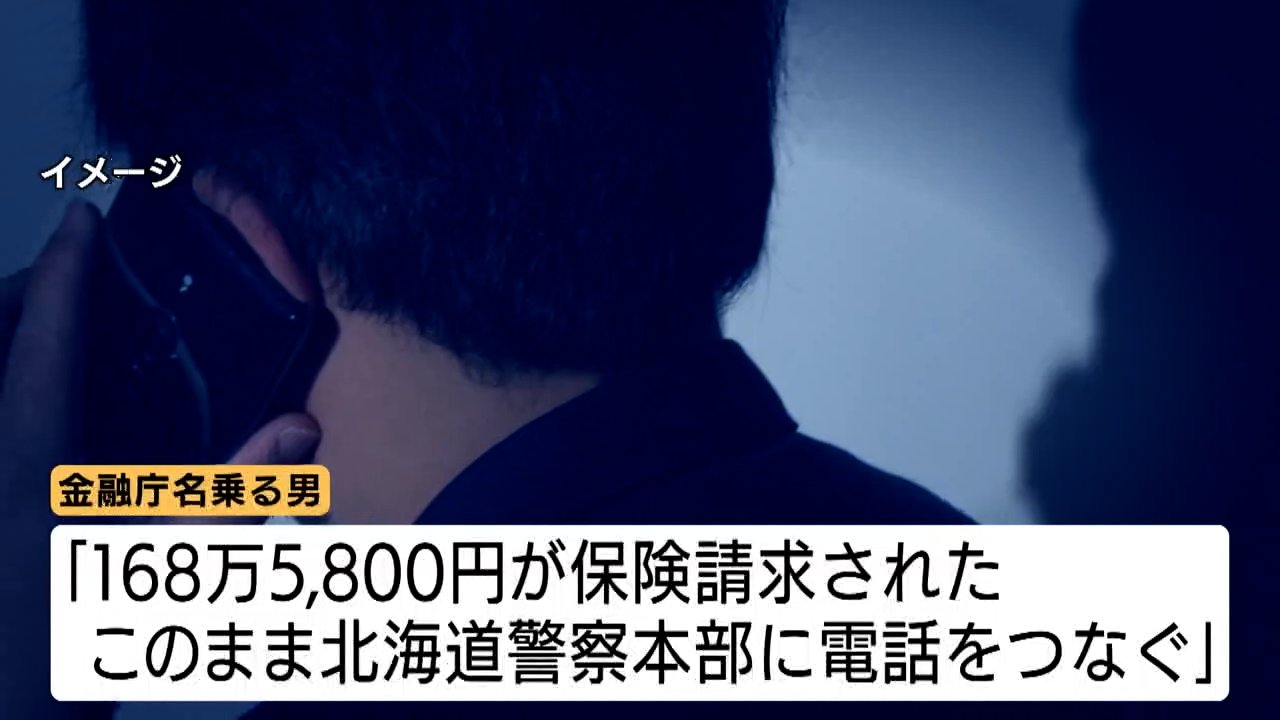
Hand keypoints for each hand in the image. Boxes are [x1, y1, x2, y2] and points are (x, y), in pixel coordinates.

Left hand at [0, 188, 323, 713]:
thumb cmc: (68, 652)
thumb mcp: (164, 570)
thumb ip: (231, 493)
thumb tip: (302, 428)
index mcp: (36, 462)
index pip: (48, 340)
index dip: (68, 270)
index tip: (86, 219)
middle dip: (26, 293)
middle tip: (73, 279)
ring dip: (9, 332)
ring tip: (52, 326)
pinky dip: (7, 375)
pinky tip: (39, 396)